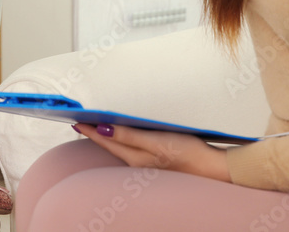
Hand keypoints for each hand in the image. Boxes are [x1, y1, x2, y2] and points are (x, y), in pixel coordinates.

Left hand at [73, 123, 231, 182]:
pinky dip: (123, 140)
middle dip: (95, 133)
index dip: (89, 130)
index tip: (75, 120)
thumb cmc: (186, 153)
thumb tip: (102, 129)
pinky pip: (133, 148)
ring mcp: (147, 163)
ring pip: (121, 148)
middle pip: (111, 146)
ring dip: (109, 136)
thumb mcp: (155, 142)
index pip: (105, 141)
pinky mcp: (157, 159)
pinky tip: (125, 135)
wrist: (214, 167)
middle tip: (81, 121)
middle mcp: (138, 162)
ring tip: (97, 125)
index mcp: (134, 158)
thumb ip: (128, 136)